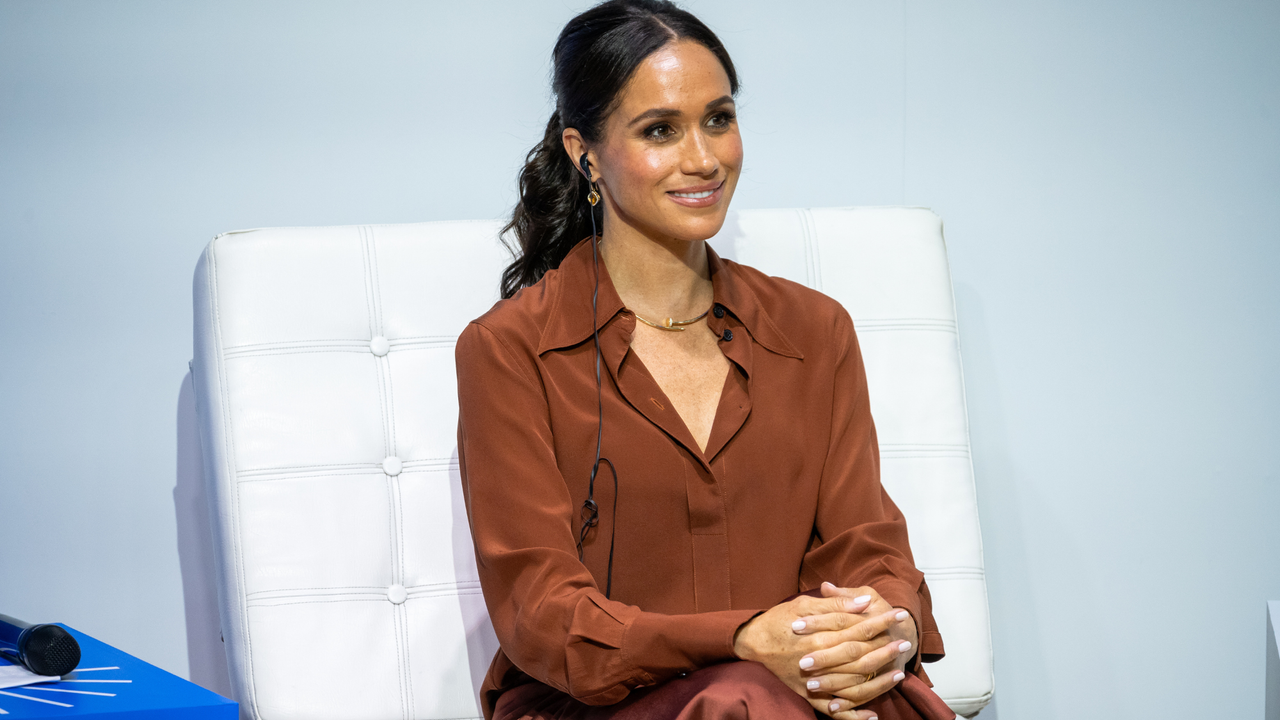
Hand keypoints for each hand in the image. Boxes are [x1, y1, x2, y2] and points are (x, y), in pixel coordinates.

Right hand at [733, 590, 911, 718]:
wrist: (750, 644)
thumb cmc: (777, 621)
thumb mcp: (803, 604)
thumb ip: (834, 604)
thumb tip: (864, 602)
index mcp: (818, 634)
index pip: (856, 626)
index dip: (879, 620)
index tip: (898, 615)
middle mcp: (818, 658)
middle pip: (858, 654)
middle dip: (885, 647)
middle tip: (906, 642)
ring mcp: (814, 680)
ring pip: (852, 683)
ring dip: (878, 679)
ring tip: (898, 672)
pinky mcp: (808, 695)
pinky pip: (834, 710)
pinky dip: (853, 715)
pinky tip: (872, 715)